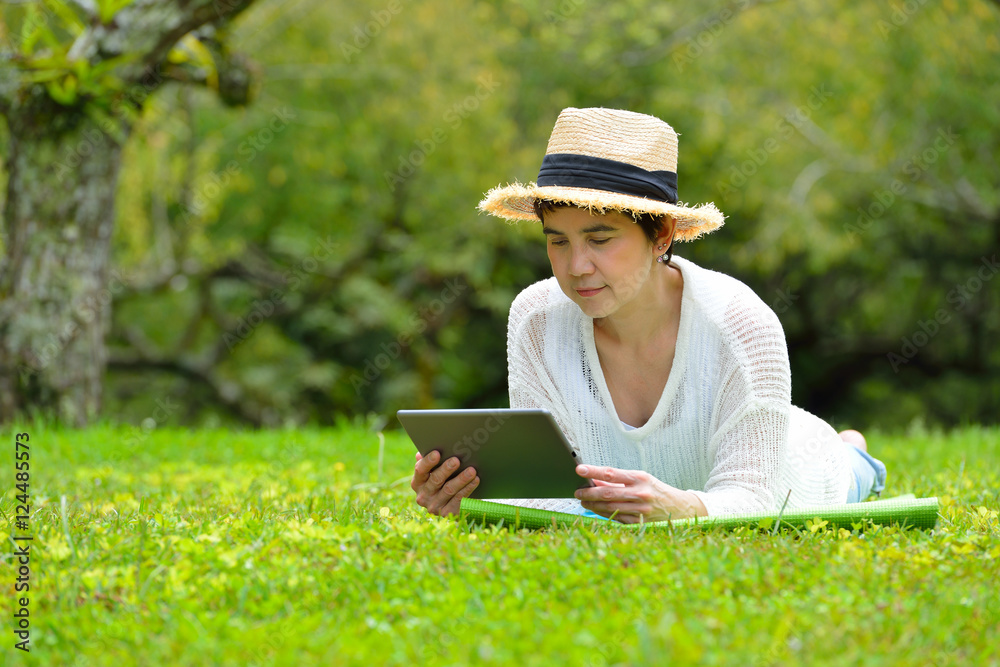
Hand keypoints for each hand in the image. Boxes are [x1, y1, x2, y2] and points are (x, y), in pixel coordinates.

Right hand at [411, 450, 479, 517]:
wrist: (450, 504)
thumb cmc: (442, 481)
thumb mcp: (434, 472)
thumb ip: (430, 462)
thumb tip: (422, 453)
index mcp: (417, 483)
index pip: (420, 470)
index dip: (428, 462)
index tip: (437, 453)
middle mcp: (423, 496)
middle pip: (435, 480)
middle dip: (446, 469)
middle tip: (456, 460)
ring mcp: (434, 506)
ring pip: (449, 490)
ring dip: (461, 479)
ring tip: (471, 470)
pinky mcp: (447, 513)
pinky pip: (459, 500)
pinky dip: (468, 489)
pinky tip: (475, 480)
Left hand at [574, 465, 706, 522]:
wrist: (681, 508)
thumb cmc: (657, 490)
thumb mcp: (641, 479)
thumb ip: (619, 480)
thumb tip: (595, 480)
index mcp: (640, 478)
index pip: (611, 473)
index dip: (593, 471)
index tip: (579, 469)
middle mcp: (640, 493)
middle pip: (607, 493)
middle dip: (589, 493)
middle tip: (577, 492)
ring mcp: (640, 510)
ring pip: (610, 507)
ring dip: (593, 505)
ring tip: (583, 501)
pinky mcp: (640, 523)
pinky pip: (617, 519)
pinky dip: (604, 514)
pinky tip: (596, 511)